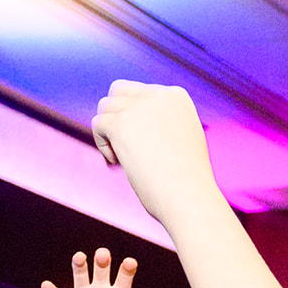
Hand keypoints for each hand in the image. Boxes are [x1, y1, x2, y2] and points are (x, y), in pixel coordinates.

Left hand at [91, 81, 216, 221]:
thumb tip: (140, 130)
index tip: (142, 146)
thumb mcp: (184, 143)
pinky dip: (103, 145)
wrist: (189, 196)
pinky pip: (98, 125)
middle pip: (119, 91)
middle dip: (116, 116)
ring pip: (105, 107)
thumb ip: (166, 126)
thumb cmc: (189, 182)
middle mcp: (158, 95)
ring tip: (121, 159)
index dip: (134, 119)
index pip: (142, 94)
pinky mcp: (120, 123)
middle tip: (123, 146)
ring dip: (108, 132)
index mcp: (176, 97)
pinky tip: (117, 163)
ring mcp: (138, 107)